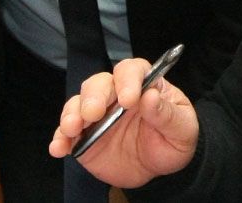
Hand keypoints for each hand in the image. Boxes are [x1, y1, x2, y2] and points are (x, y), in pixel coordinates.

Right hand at [50, 57, 199, 187]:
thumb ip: (167, 114)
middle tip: (94, 113)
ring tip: (72, 128)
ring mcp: (98, 115)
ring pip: (78, 103)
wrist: (159, 170)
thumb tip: (150, 97)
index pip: (132, 70)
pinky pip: (67, 134)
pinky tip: (59, 147)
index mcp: (143, 85)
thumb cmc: (173, 140)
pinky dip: (60, 139)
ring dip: (72, 114)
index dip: (128, 80)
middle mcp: (116, 95)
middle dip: (94, 96)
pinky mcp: (84, 137)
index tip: (129, 99)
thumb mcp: (182, 129)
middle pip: (99, 84)